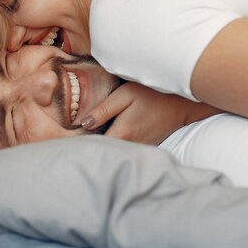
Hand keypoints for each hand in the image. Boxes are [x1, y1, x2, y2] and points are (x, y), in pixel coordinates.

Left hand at [80, 82, 220, 144]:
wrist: (182, 103)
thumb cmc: (152, 94)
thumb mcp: (125, 95)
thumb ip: (104, 110)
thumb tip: (83, 124)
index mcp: (122, 134)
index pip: (94, 147)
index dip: (80, 146)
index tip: (64, 144)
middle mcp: (130, 146)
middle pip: (103, 153)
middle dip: (88, 149)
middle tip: (68, 146)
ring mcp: (138, 149)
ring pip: (114, 153)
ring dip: (101, 148)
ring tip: (86, 142)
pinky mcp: (144, 147)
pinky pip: (124, 150)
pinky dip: (114, 147)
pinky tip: (107, 138)